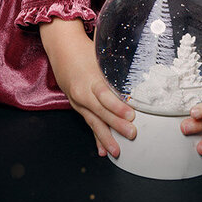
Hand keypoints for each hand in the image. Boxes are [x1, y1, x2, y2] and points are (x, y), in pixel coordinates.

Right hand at [40, 18, 135, 157]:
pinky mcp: (78, 107)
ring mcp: (78, 101)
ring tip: (116, 151)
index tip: (131, 115)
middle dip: (116, 124)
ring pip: (93, 121)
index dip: (117, 106)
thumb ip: (116, 67)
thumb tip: (140, 72)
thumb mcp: (100, 54)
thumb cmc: (84, 50)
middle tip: (131, 134)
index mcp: (90, 77)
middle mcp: (82, 91)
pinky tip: (102, 151)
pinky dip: (96, 138)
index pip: (104, 94)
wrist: (61, 50)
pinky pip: (89, 123)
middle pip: (100, 110)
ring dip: (105, 138)